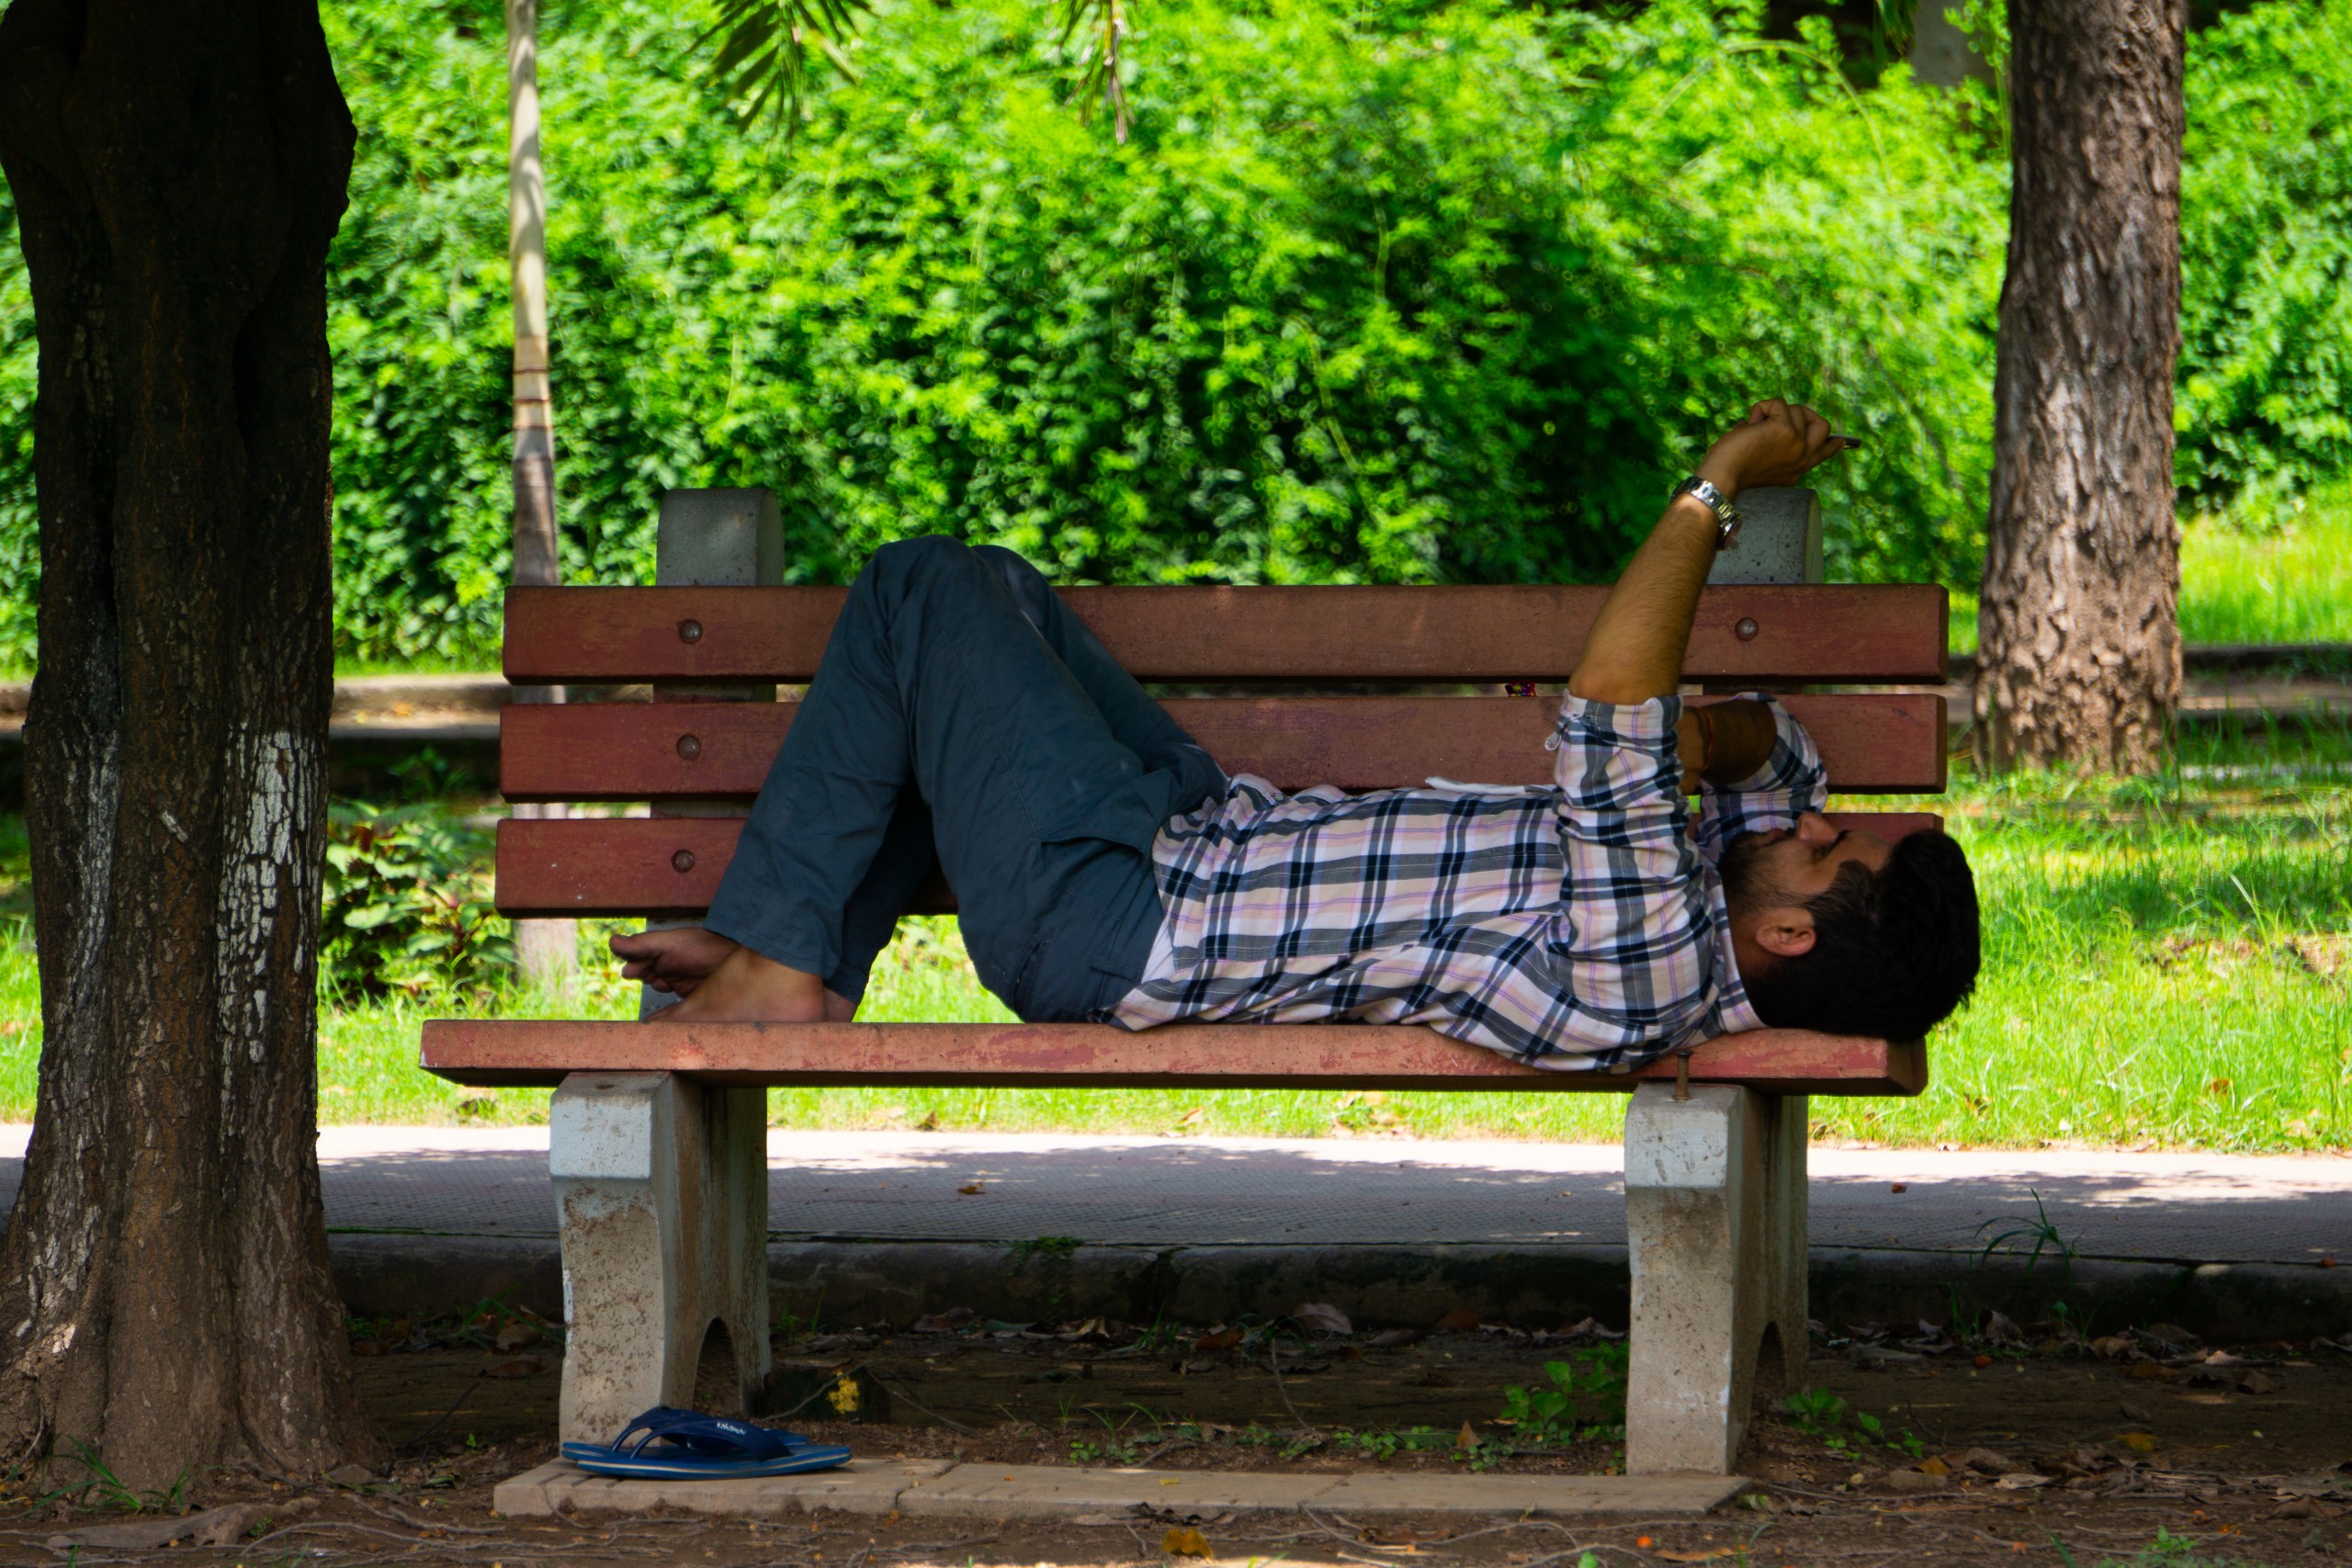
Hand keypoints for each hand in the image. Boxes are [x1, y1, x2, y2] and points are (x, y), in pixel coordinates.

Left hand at [1694, 399, 1851, 498]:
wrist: (1722, 475)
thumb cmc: (1731, 467)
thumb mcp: (1760, 459)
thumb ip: (1773, 445)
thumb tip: (1765, 420)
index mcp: (1796, 469)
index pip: (1823, 454)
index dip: (1833, 444)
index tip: (1841, 440)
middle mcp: (1802, 458)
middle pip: (1822, 425)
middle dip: (1803, 413)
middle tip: (1780, 416)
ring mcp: (1797, 443)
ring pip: (1796, 410)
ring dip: (1772, 412)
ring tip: (1753, 428)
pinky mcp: (1786, 430)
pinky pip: (1777, 403)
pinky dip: (1760, 408)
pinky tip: (1748, 425)